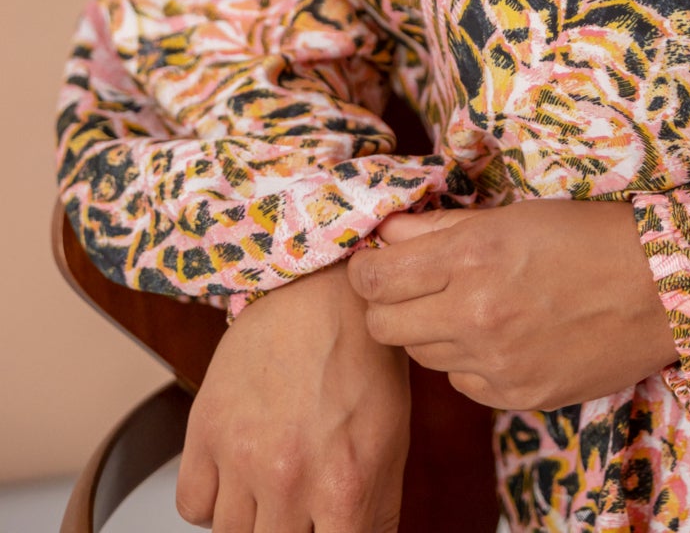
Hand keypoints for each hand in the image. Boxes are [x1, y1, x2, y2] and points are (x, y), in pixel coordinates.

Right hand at [176, 259, 410, 532]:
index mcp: (345, 486)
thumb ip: (376, 514)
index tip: (320, 530)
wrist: (322, 288)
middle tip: (296, 509)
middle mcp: (289, 478)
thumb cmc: (362, 359)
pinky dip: (212, 500)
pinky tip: (238, 473)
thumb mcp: (390, 442)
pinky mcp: (205, 428)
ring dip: (250, 520)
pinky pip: (192, 506)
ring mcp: (242, 455)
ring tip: (272, 484)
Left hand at [345, 198, 678, 410]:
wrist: (659, 287)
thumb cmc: (587, 234)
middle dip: (387, 304)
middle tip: (411, 286)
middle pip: (384, 326)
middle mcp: (474, 315)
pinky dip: (470, 361)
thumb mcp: (511, 215)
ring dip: (431, 332)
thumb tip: (387, 233)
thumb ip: (440, 228)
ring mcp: (496, 364)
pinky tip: (501, 334)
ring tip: (467, 305)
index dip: (366, 270)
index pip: (375, 279)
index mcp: (470, 258)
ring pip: (422, 357)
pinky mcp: (518, 397)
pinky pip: (464, 383)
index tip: (376, 263)